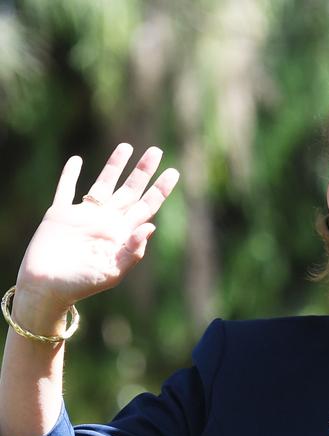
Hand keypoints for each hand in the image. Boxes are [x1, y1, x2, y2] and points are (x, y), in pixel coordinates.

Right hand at [14, 143, 178, 315]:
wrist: (48, 287)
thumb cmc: (82, 284)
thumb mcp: (113, 272)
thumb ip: (132, 251)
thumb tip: (151, 226)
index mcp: (121, 234)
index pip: (146, 207)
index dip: (160, 190)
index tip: (173, 172)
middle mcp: (106, 221)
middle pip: (130, 191)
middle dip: (143, 172)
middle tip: (157, 151)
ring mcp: (84, 216)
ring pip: (103, 184)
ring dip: (114, 166)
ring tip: (126, 147)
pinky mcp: (60, 213)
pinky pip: (66, 189)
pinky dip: (70, 174)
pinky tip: (76, 160)